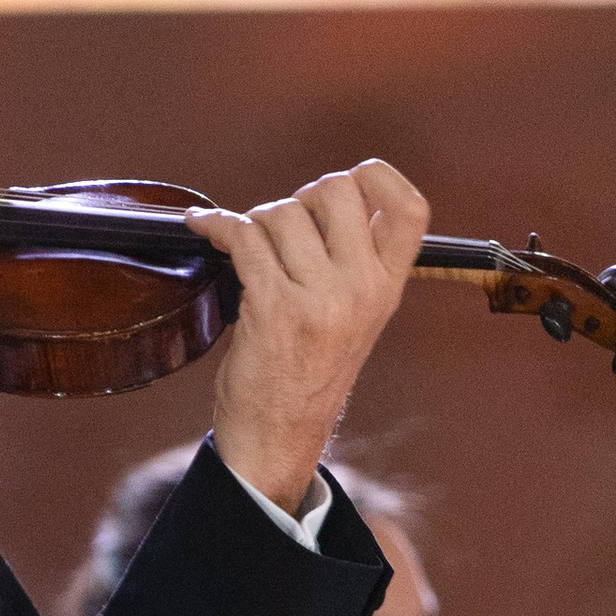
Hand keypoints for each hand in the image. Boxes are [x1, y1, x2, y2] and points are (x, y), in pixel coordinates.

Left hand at [189, 159, 429, 512]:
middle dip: (298, 199)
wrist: (279, 437)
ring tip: (248, 249)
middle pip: (336, 190)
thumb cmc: (309, 373)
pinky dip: (215, 224)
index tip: (349, 183)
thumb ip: (356, 260)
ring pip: (282, 213)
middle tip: (283, 230)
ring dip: (255, 222)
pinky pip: (243, 237)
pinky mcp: (273, 308)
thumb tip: (333, 194)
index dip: (379, 178)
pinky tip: (203, 227)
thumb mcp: (356, 316)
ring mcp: (320, 299)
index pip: (412, 208)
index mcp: (389, 287)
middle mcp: (362, 289)